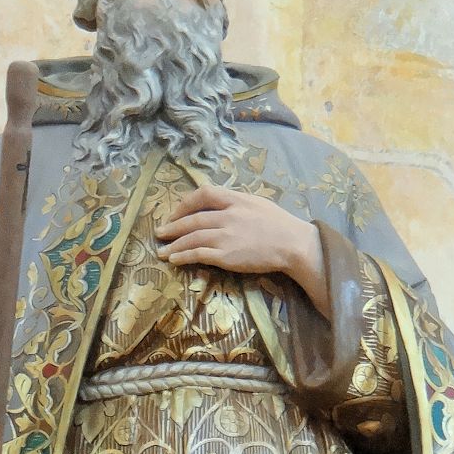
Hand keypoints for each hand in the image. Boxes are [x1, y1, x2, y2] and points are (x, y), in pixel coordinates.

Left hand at [155, 185, 329, 316]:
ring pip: (192, 237)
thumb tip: (220, 206)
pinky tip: (175, 259)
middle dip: (173, 226)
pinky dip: (184, 256)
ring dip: (174, 244)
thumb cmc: (280, 225)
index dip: (185, 203)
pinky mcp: (227, 255)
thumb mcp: (258, 204)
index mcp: (236, 199)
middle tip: (159, 233)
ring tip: (161, 251)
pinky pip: (199, 254)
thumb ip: (237, 204)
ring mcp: (226, 236)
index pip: (204, 194)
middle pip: (193, 218)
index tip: (176, 213)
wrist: (293, 244)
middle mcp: (228, 215)